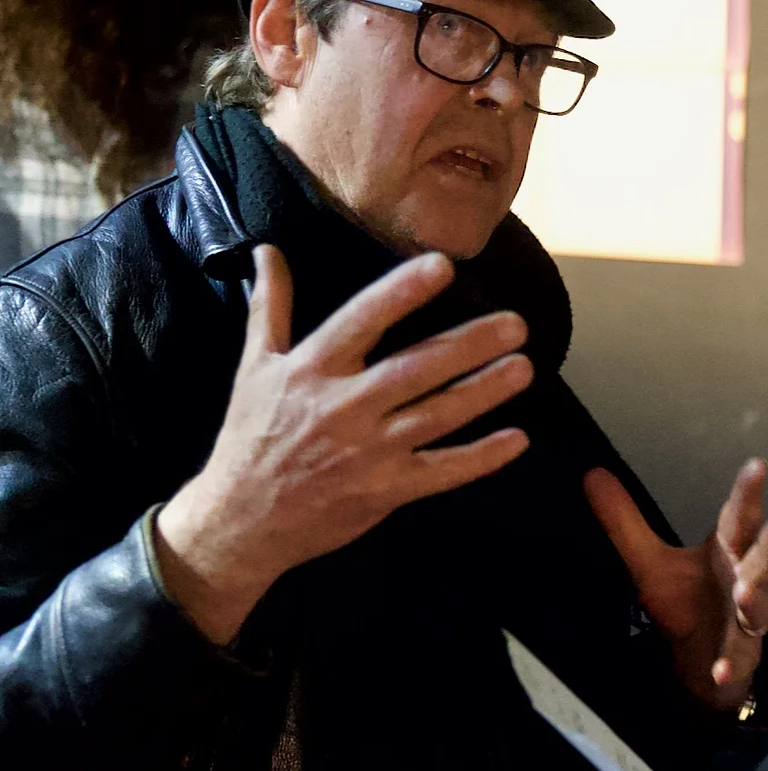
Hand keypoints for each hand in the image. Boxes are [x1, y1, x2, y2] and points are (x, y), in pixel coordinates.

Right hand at [156, 246, 532, 643]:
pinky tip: (517, 439)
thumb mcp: (253, 367)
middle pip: (415, 367)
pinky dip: (481, 457)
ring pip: (437, 415)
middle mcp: (342, 406)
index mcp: (311, 369)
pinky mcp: (385, 490)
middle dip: (469, 344)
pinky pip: (442, 471)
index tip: (443, 266)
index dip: (402, 291)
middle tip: (515, 323)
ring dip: (484, 391)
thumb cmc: (250, 436)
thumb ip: (269, 307)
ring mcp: (368, 451)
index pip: (362, 319)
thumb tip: (268, 251)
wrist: (240, 519)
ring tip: (524, 367)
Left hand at [584, 458, 767, 711]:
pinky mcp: (739, 657)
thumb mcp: (649, 562)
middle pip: (764, 559)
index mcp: (728, 552)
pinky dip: (729, 664)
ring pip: (758, 608)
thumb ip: (625, 523)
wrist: (701, 662)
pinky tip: (719, 669)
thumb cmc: (688, 602)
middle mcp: (745, 581)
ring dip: (755, 601)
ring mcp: (745, 622)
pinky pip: (736, 661)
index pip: (739, 518)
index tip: (757, 465)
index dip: (748, 494)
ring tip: (746, 593)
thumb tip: (592, 474)